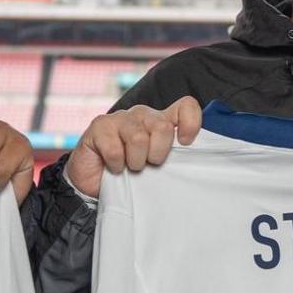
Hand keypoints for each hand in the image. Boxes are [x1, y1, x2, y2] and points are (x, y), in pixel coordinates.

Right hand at [66, 97, 202, 198]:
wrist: (95, 186)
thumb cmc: (132, 177)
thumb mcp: (159, 169)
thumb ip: (176, 159)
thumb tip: (197, 165)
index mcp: (162, 121)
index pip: (186, 106)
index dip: (190, 123)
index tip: (185, 144)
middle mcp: (143, 115)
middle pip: (163, 126)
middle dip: (157, 154)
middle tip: (148, 164)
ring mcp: (121, 118)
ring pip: (138, 137)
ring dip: (135, 161)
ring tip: (130, 167)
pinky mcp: (100, 125)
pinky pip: (115, 148)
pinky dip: (115, 165)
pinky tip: (113, 167)